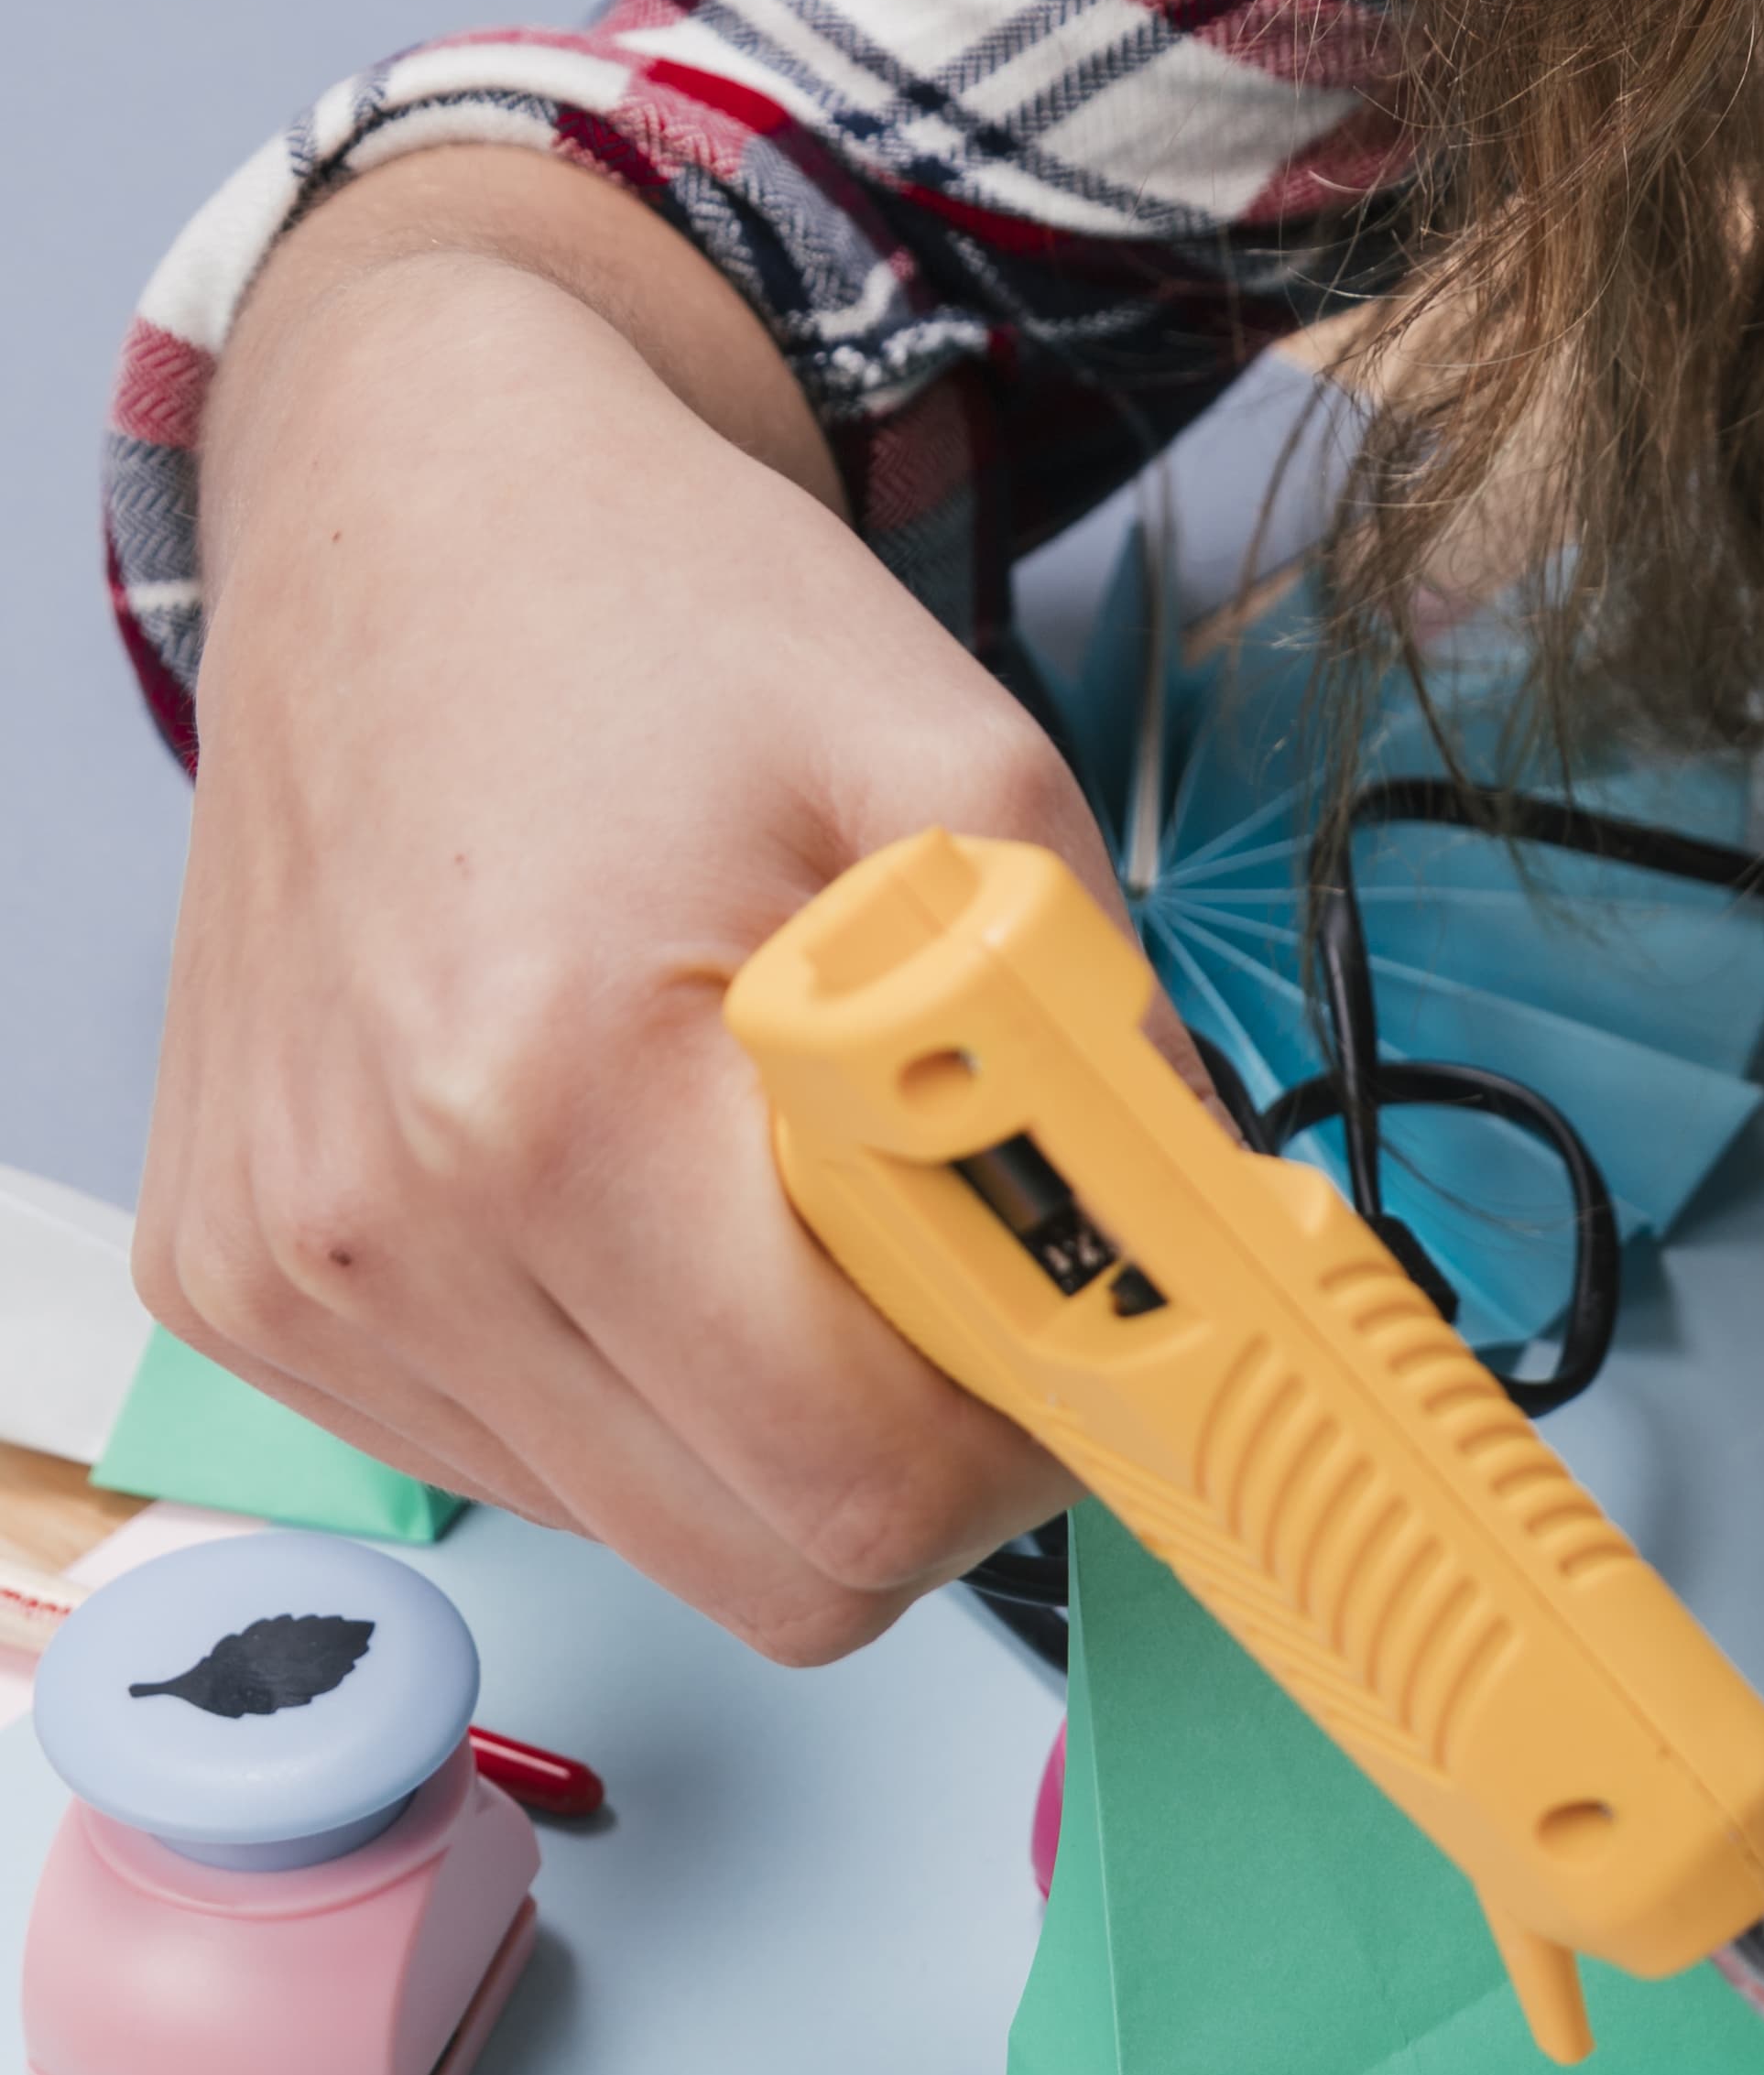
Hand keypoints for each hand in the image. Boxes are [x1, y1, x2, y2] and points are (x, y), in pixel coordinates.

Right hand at [144, 179, 1097, 1659]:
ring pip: (658, 1537)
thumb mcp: (963, 779)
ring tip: (765, 1198)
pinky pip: (527, 1468)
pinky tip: (627, 1204)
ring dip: (764, 1425)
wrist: (400, 505)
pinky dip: (630, 1388)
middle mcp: (386, 1227)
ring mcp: (297, 1282)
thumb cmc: (658, 621)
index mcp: (552, 1104)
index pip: (856, 1488)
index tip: (1068, 1341)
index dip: (1016, 1449)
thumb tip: (1206, 1267)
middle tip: (951, 1291)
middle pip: (768, 1569)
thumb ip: (1099, 1052)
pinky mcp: (246, 1296)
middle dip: (912, 1465)